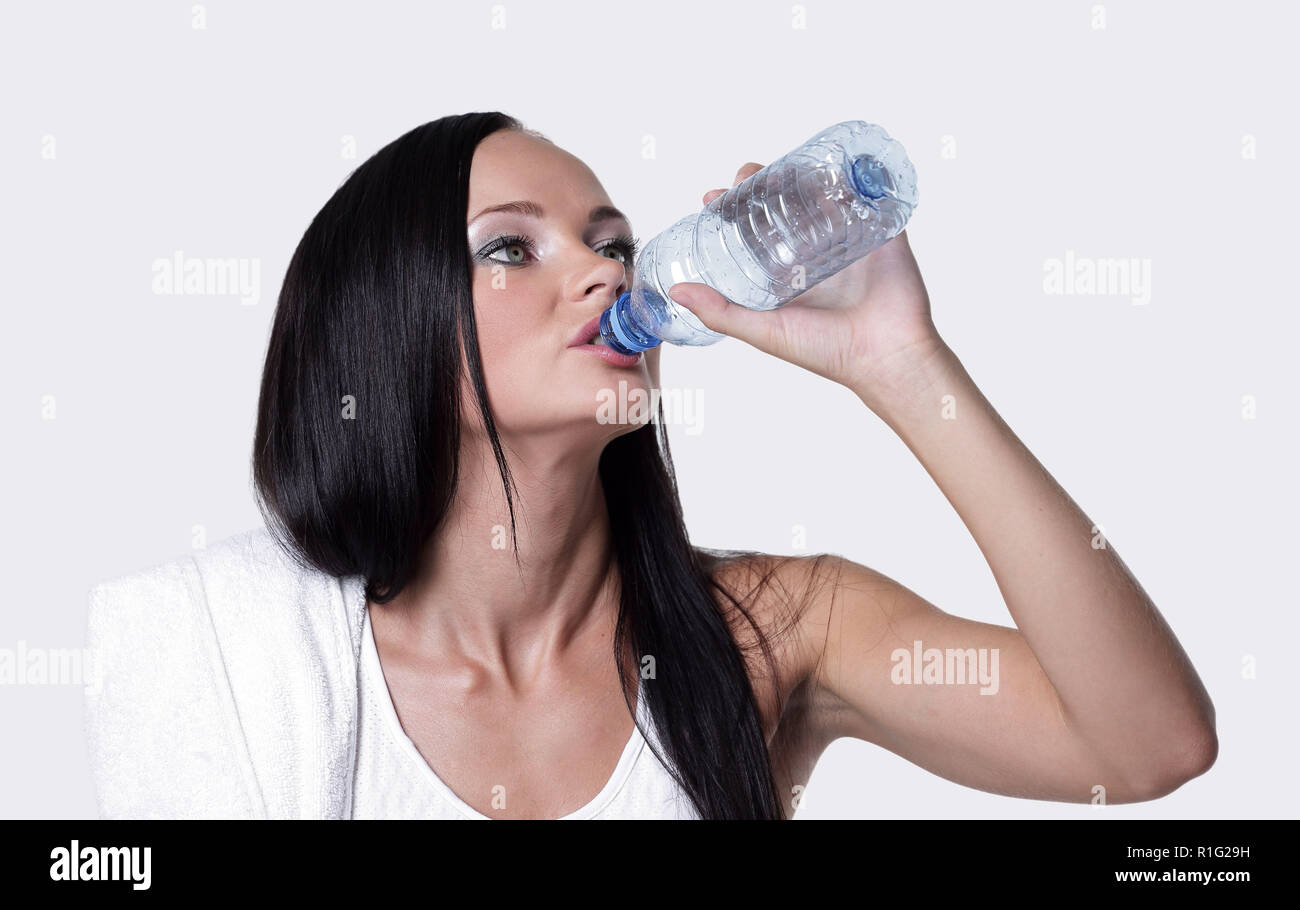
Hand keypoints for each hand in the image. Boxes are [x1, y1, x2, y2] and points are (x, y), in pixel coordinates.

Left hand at [668, 162, 945, 391]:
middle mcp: (815, 254)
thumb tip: (676, 291)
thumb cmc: (827, 351)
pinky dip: (850, 173)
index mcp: (788, 275)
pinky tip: (828, 160)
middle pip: (783, 206)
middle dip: (761, 185)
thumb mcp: (764, 332)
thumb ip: (721, 312)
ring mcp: (848, 238)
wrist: (887, 355)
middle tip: (744, 177)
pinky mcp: (881, 229)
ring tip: (776, 166)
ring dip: (798, 173)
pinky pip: (867, 193)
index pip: (752, 232)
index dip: (732, 212)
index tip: (711, 198)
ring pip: (819, 193)